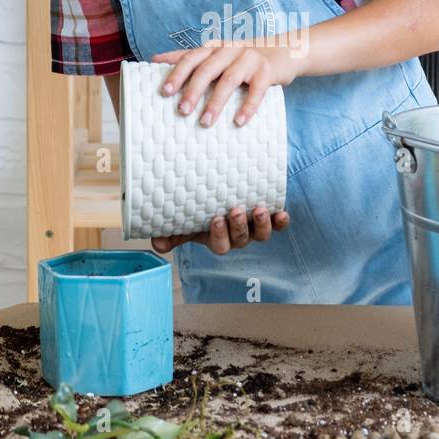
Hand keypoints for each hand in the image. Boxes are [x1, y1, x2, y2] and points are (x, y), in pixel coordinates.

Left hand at [151, 40, 298, 128]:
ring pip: (230, 80)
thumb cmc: (242, 57)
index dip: (177, 74)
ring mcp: (249, 59)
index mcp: (214, 48)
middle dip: (193, 90)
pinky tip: (239, 122)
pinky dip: (248, 107)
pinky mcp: (267, 71)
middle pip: (207, 69)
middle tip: (182, 111)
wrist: (284, 50)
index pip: (190, 58)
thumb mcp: (215, 53)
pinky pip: (257, 90)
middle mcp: (230, 50)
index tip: (165, 92)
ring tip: (205, 122)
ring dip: (216, 102)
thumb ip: (188, 56)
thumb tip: (154, 60)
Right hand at [151, 204, 290, 254]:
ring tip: (260, 209)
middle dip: (238, 227)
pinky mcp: (269, 219)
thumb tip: (157, 243)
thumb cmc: (200, 211)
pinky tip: (281, 213)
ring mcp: (253, 229)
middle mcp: (236, 237)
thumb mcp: (185, 222)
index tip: (216, 219)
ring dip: (261, 224)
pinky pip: (277, 225)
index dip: (220, 235)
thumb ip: (171, 232)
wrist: (223, 194)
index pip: (220, 245)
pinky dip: (280, 222)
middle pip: (240, 240)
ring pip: (260, 235)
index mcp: (216, 239)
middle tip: (236, 210)